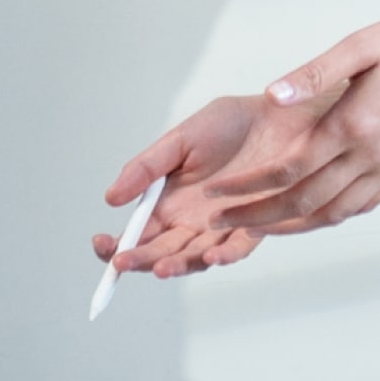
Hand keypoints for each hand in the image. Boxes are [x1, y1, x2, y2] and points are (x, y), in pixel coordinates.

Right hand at [99, 97, 269, 279]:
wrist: (278, 114)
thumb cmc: (229, 124)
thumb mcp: (179, 140)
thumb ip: (146, 168)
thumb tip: (111, 198)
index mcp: (167, 202)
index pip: (136, 233)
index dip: (115, 244)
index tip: (101, 242)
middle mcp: (191, 221)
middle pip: (159, 252)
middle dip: (139, 260)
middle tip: (122, 262)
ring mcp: (221, 227)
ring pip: (194, 257)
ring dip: (177, 265)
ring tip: (161, 266)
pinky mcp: (254, 226)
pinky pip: (238, 247)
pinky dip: (225, 255)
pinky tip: (212, 256)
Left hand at [198, 3, 379, 235]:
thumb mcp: (362, 43)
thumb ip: (314, 74)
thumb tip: (272, 98)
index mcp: (356, 124)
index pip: (290, 170)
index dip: (249, 186)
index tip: (217, 193)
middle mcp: (374, 156)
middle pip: (305, 202)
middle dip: (258, 216)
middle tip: (221, 222)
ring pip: (335, 213)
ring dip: (292, 224)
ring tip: (258, 227)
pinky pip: (364, 206)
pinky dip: (331, 216)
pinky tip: (312, 214)